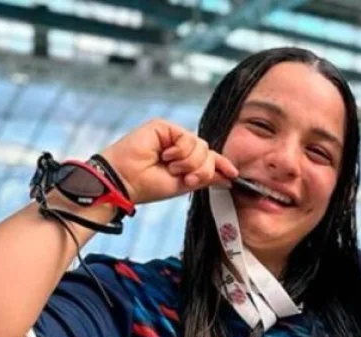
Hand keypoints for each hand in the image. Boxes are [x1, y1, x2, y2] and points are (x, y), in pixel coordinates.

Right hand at [98, 119, 238, 204]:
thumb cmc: (148, 185)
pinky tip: (165, 156)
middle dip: (201, 169)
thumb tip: (229, 177)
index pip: (209, 159)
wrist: (126, 181)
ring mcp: (172, 136)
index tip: (234, 174)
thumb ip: (206, 177)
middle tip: (185, 178)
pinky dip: (180, 151)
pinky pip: (187, 137)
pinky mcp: (163, 127)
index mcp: (184, 161)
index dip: (222, 164)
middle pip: (207, 152)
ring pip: (201, 146)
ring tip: (170, 167)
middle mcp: (179, 147)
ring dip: (189, 162)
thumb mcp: (184, 184)